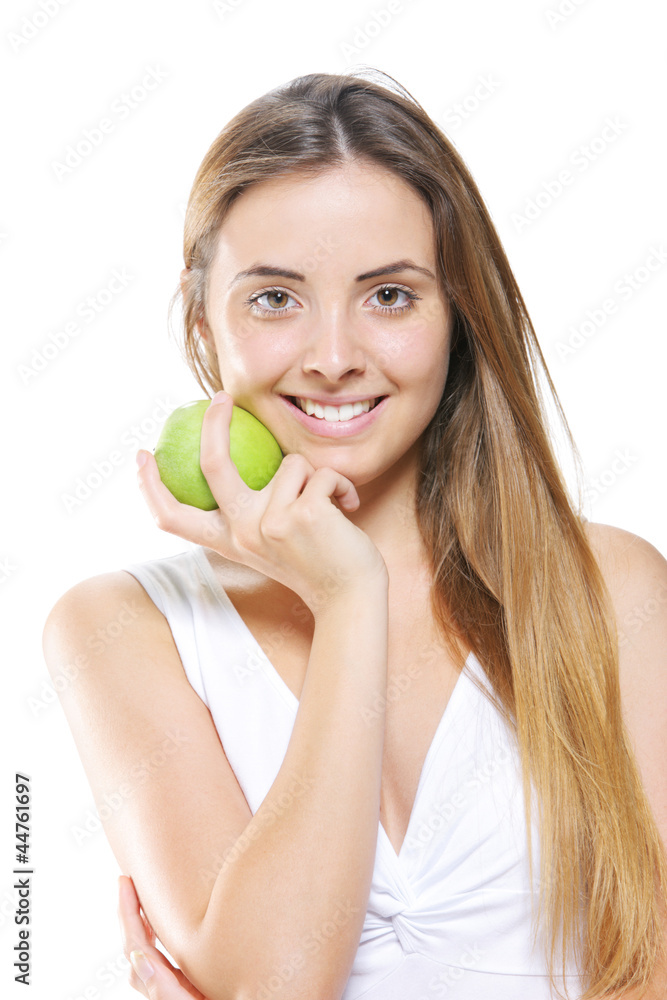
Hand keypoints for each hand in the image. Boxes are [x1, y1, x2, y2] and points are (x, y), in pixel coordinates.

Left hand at [118, 875, 208, 998]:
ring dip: (143, 925)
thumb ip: (163, 989)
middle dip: (129, 914)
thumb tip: (137, 957)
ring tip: (143, 899)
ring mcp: (174, 988)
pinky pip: (166, 960)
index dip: (127, 913)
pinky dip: (161, 939)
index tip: (124, 882)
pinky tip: (171, 928)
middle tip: (126, 882)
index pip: (136, 945)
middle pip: (136, 947)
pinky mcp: (187, 989)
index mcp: (162, 988)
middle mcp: (164, 988)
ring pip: (148, 954)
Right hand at [136, 392, 387, 614]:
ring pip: (291, 463)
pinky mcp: (303, 513)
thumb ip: (253, 515)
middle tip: (221, 398)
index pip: (174, 518)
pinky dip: (341, 485)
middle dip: (213, 423)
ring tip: (330, 508)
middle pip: (213, 464)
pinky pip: (322, 472)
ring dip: (317, 478)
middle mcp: (243, 532)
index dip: (150, 486)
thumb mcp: (271, 544)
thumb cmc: (317, 563)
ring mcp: (271, 522)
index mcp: (228, 541)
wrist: (350, 597)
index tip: (142, 455)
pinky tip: (347, 509)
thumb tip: (242, 467)